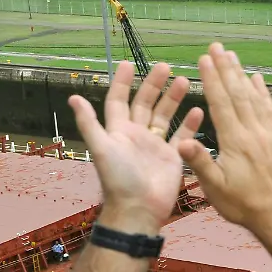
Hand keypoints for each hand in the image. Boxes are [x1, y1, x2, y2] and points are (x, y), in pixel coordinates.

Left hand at [70, 61, 203, 233]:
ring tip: (185, 81)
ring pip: (165, 115)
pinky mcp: (174, 156)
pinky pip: (182, 135)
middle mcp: (137, 134)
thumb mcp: (100, 148)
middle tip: (165, 66)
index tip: (129, 63)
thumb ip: (89, 123)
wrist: (139, 208)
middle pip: (145, 103)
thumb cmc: (118, 178)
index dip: (122, 82)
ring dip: (174, 98)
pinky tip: (199, 110)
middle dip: (154, 84)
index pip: (118, 100)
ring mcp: (156, 145)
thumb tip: (73, 97)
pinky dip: (190, 123)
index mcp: (118, 130)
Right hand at [177, 43, 271, 239]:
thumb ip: (200, 163)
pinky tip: (258, 80)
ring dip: (242, 75)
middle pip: (238, 94)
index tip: (203, 59)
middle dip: (225, 68)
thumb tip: (183, 142)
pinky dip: (262, 93)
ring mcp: (267, 135)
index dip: (212, 80)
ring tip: (232, 55)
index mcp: (236, 142)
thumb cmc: (243, 205)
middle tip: (217, 46)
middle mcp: (253, 133)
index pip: (221, 104)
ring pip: (253, 98)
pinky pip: (268, 110)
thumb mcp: (216, 189)